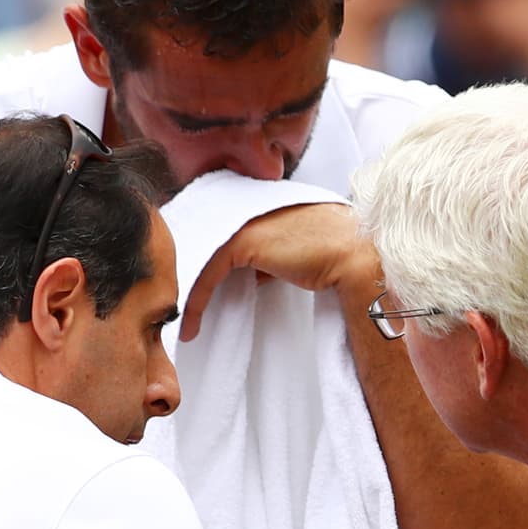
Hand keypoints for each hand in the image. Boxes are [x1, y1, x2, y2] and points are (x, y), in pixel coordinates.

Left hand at [179, 203, 379, 340]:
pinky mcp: (241, 241)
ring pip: (199, 257)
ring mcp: (240, 220)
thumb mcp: (290, 251)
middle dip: (186, 272)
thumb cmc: (329, 253)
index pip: (215, 227)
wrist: (351, 252)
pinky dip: (196, 302)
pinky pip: (206, 274)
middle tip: (176, 306)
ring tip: (182, 321)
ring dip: (187, 292)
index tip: (191, 288)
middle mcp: (243, 205)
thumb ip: (268, 255)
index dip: (200, 257)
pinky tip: (192, 325)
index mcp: (255, 203)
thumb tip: (254, 275)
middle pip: (200, 239)